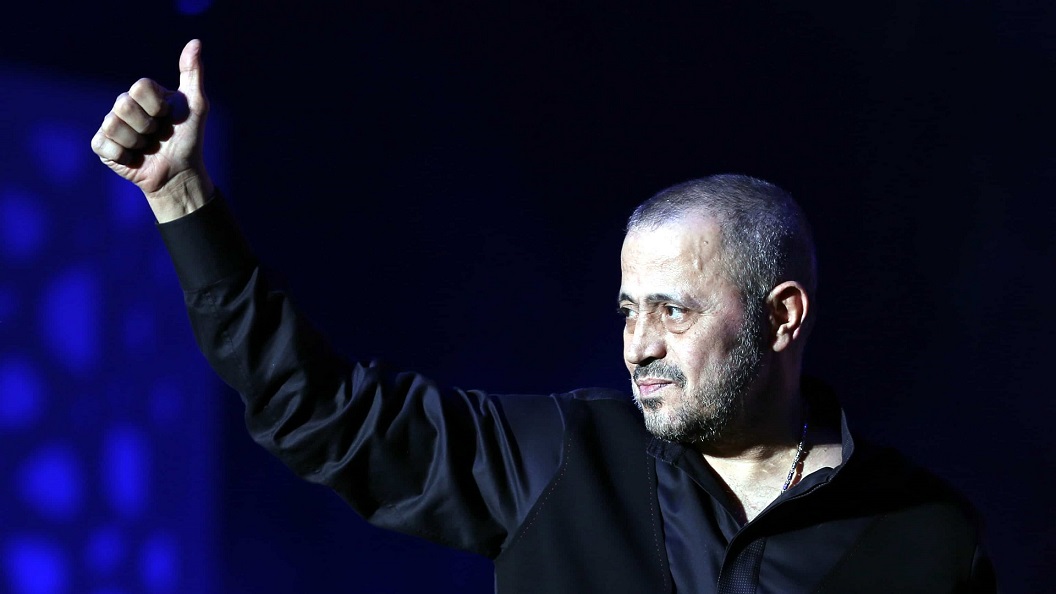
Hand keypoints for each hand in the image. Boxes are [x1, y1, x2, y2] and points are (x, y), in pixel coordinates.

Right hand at [91, 39, 213, 221]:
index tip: (167, 116)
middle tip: (156, 134)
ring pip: (113, 125)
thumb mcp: (196, 106)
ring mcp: (111, 125)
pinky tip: (134, 158)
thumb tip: (195, 42)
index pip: (139, 87)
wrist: (180, 172)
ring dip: (137, 142)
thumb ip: (193, 74)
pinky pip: (104, 144)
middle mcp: (124, 106)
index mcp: (143, 93)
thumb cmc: (188, 139)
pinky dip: (124, 155)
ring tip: (147, 147)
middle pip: (124, 104)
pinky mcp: (102, 147)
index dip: (156, 105)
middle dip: (147, 125)